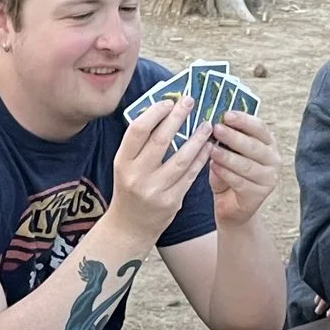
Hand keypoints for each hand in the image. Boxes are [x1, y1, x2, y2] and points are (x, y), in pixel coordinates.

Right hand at [102, 97, 214, 248]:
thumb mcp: (126, 166)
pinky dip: (200, 160)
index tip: (168, 101)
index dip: (154, 112)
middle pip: (160, 140)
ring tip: (207, 125)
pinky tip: (208, 148)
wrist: (129, 227)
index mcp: (122, 162)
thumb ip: (140, 144)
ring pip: (181, 159)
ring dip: (197, 139)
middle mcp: (136, 176)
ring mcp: (154, 191)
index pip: (137, 130)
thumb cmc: (129, 189)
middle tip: (190, 101)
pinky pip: (190, 176)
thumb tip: (162, 111)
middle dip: (178, 117)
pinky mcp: (171, 202)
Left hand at [206, 110, 278, 228]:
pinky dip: (225, 173)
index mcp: (268, 144)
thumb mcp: (227, 153)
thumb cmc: (229, 174)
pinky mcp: (258, 195)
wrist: (232, 207)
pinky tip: (214, 167)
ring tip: (211, 149)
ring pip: (246, 165)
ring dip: (227, 156)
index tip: (226, 114)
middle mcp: (273, 160)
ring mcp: (269, 178)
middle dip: (233, 136)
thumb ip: (225, 140)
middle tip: (216, 129)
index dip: (243, 120)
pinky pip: (240, 182)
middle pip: (253, 145)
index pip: (259, 127)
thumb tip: (212, 122)